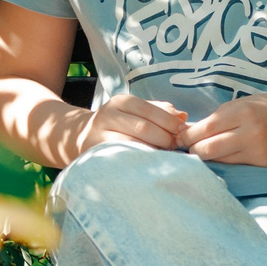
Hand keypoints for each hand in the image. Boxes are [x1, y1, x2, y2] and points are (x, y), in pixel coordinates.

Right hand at [70, 94, 186, 157]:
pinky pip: (122, 156)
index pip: (150, 110)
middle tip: (176, 147)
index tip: (182, 132)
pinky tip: (150, 163)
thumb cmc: (120, 123)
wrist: (83, 136)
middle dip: (164, 138)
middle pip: (143, 127)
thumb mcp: (137, 111)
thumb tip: (183, 116)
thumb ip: (160, 111)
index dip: (169, 122)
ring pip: (133, 143)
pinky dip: (139, 160)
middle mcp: (108, 115)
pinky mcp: (96, 153)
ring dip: (154, 151)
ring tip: (165, 155)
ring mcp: (99, 135)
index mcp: (121, 101)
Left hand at [184, 94, 266, 166]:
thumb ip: (218, 116)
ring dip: (206, 157)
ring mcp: (257, 151)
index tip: (180, 137)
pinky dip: (223, 162)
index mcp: (243, 113)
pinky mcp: (263, 164)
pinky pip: (234, 166)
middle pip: (207, 149)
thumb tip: (188, 131)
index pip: (205, 128)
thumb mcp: (243, 103)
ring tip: (200, 152)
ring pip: (219, 160)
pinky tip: (220, 157)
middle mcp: (250, 133)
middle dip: (193, 150)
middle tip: (187, 148)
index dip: (187, 136)